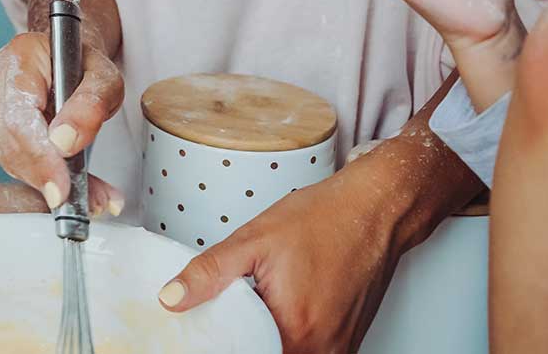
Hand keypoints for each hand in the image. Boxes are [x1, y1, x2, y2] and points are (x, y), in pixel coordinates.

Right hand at [0, 31, 124, 215]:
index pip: (19, 116)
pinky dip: (45, 178)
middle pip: (10, 142)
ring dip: (49, 183)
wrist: (70, 55)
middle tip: (86, 200)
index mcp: (20, 57)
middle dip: (47, 177)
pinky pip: (15, 160)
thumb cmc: (85, 62)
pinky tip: (72, 186)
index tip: (61, 188)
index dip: (39, 157)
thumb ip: (91, 103)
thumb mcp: (105, 75)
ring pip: (11, 157)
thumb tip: (66, 141)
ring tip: (90, 197)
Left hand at [158, 151, 405, 352]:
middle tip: (230, 313)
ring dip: (267, 338)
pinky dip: (290, 335)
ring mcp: (339, 349)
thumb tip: (171, 299)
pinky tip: (281, 309)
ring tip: (257, 306)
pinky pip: (310, 350)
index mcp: (295, 331)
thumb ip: (209, 273)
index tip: (208, 328)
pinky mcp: (347, 342)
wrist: (376, 208)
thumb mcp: (255, 239)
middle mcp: (322, 349)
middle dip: (244, 339)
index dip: (222, 343)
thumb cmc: (325, 218)